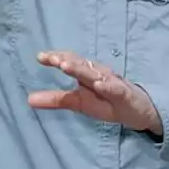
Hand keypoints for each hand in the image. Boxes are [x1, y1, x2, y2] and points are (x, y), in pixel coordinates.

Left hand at [28, 51, 161, 133]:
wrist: (139, 111)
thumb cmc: (107, 102)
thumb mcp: (79, 103)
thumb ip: (56, 100)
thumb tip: (28, 99)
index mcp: (87, 74)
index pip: (71, 61)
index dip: (56, 58)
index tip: (40, 56)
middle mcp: (99, 74)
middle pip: (81, 64)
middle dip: (66, 61)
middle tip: (52, 59)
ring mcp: (113, 83)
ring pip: (96, 74)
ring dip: (81, 69)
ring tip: (66, 66)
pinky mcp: (125, 95)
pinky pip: (116, 89)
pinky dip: (107, 85)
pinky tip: (98, 84)